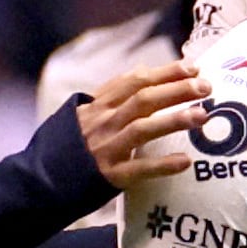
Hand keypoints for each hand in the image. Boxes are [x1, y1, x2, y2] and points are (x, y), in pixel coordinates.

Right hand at [79, 62, 209, 187]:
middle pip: (143, 99)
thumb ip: (112, 96)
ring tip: (202, 115)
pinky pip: (139, 168)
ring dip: (174, 120)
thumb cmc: (70, 146)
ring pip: (142, 128)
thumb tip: (146, 72)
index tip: (192, 67)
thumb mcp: (84, 114)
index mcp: (98, 105)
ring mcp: (106, 148)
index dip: (165, 72)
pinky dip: (162, 164)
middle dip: (176, 90)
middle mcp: (102, 122)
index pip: (134, 80)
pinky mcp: (109, 175)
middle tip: (205, 87)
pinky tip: (185, 161)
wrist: (40, 179)